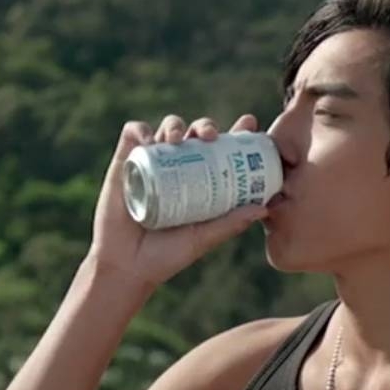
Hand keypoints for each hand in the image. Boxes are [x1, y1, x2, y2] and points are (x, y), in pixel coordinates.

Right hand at [86, 114, 269, 289]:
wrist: (127, 266)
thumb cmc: (168, 255)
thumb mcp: (204, 238)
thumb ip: (230, 223)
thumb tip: (265, 208)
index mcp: (202, 180)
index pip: (222, 149)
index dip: (237, 133)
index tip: (250, 123)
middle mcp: (179, 167)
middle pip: (195, 133)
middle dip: (206, 126)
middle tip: (211, 136)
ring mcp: (152, 163)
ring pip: (166, 129)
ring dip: (175, 125)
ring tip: (177, 139)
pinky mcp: (124, 164)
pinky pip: (132, 135)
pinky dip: (140, 129)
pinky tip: (148, 140)